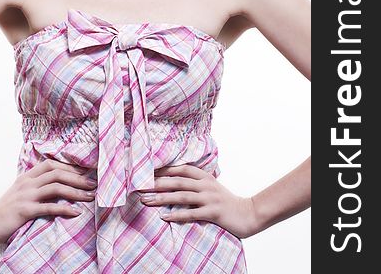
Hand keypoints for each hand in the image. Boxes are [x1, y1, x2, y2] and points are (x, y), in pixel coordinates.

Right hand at [0, 159, 97, 245]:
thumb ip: (35, 184)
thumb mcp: (20, 190)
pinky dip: (65, 208)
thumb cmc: (6, 208)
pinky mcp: (26, 210)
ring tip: (89, 197)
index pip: (52, 164)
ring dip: (76, 191)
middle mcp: (28, 183)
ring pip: (56, 187)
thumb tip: (56, 183)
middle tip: (93, 184)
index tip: (84, 174)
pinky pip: (49, 207)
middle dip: (78, 178)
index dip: (69, 167)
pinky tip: (76, 212)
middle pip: (58, 173)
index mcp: (27, 176)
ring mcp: (27, 195)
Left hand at [139, 164, 257, 238]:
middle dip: (157, 184)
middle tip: (139, 187)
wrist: (248, 214)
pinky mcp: (213, 213)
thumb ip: (197, 183)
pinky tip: (164, 218)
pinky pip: (191, 214)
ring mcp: (209, 198)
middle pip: (177, 181)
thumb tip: (175, 181)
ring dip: (162, 199)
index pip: (181, 169)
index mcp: (205, 177)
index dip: (164, 170)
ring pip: (181, 196)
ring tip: (146, 201)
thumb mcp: (212, 187)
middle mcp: (205, 185)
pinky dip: (176, 216)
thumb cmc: (226, 201)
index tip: (147, 172)